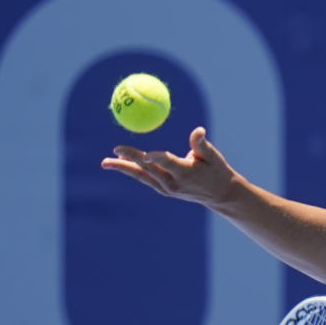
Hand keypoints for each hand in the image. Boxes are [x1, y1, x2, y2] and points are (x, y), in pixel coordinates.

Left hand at [101, 127, 235, 205]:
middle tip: (115, 150)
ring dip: (124, 168)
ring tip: (106, 162)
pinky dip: (133, 171)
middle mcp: (173, 184)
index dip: (155, 157)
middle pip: (148, 170)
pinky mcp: (164, 190)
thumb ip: (201, 144)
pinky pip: (145, 179)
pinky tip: (122, 163)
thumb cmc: (217, 171)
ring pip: (142, 176)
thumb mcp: (213, 156)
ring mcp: (167, 189)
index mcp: (185, 173)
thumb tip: (198, 130)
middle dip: (131, 160)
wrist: (219, 194)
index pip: (167, 163)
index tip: (144, 153)